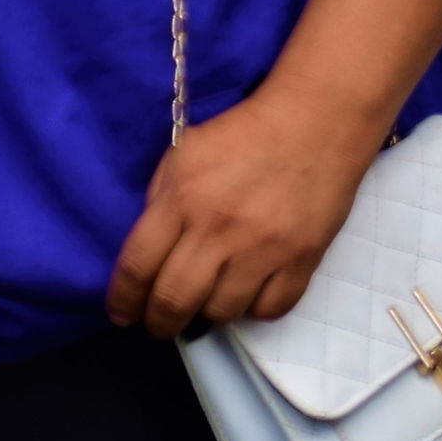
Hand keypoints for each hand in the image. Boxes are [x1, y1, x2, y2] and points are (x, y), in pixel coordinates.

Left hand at [108, 86, 377, 337]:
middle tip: (163, 323)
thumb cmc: (245, 134)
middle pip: (174, 301)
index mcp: (182, 199)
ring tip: (213, 297)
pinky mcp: (303, 255)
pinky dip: (256, 307)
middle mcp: (219, 228)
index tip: (124, 314)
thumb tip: (149, 255)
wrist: (319, 117)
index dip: (122, 301)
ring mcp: (264, 245)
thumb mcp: (185, 154)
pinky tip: (253, 289)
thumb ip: (159, 202)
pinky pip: (270, 309)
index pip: (136, 268)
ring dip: (210, 311)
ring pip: (221, 311)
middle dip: (160, 323)